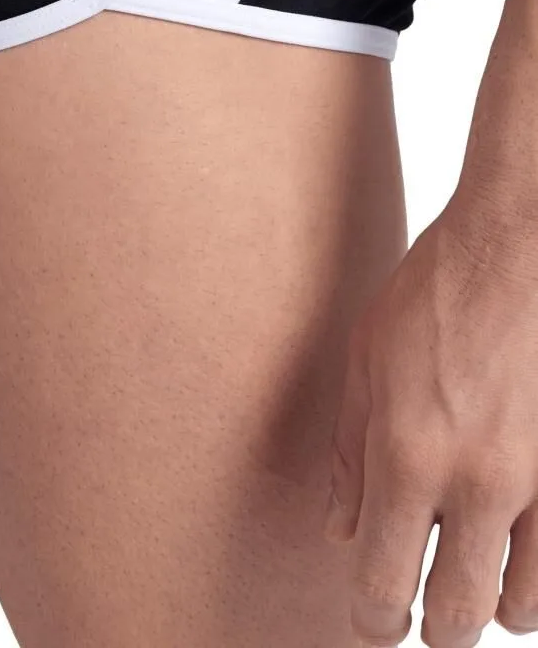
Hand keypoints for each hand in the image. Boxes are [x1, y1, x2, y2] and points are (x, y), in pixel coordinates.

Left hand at [326, 179, 537, 647]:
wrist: (516, 250)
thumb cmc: (430, 296)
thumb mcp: (364, 363)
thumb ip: (350, 457)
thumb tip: (342, 535)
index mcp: (407, 457)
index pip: (385, 587)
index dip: (374, 621)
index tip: (373, 621)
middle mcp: (476, 483)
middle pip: (458, 618)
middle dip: (435, 627)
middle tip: (423, 611)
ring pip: (522, 608)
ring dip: (491, 601)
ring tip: (472, 569)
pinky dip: (536, 572)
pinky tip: (516, 543)